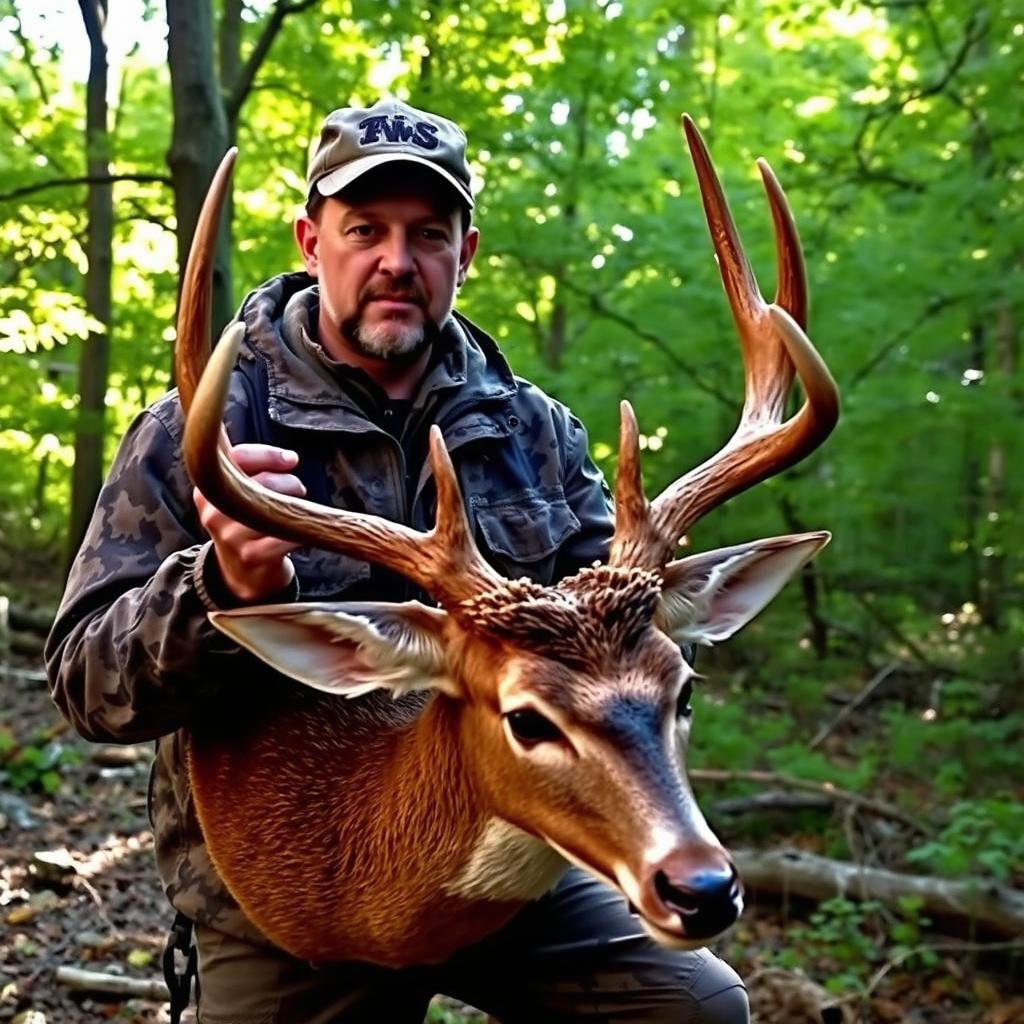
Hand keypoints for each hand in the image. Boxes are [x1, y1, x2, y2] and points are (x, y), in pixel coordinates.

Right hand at [195, 444, 304, 602]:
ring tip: (298, 507)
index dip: (267, 455)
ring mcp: (230, 536)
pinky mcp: (252, 556)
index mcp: (206, 490)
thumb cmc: (243, 523)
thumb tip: (222, 414)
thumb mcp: (231, 493)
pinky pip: (285, 535)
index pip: (234, 458)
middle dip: (286, 481)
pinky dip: (300, 530)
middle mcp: (213, 512)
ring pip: (270, 508)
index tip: (290, 459)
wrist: (241, 575)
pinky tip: (303, 529)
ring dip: (293, 504)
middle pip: (256, 481)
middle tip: (299, 487)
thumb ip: (237, 460)